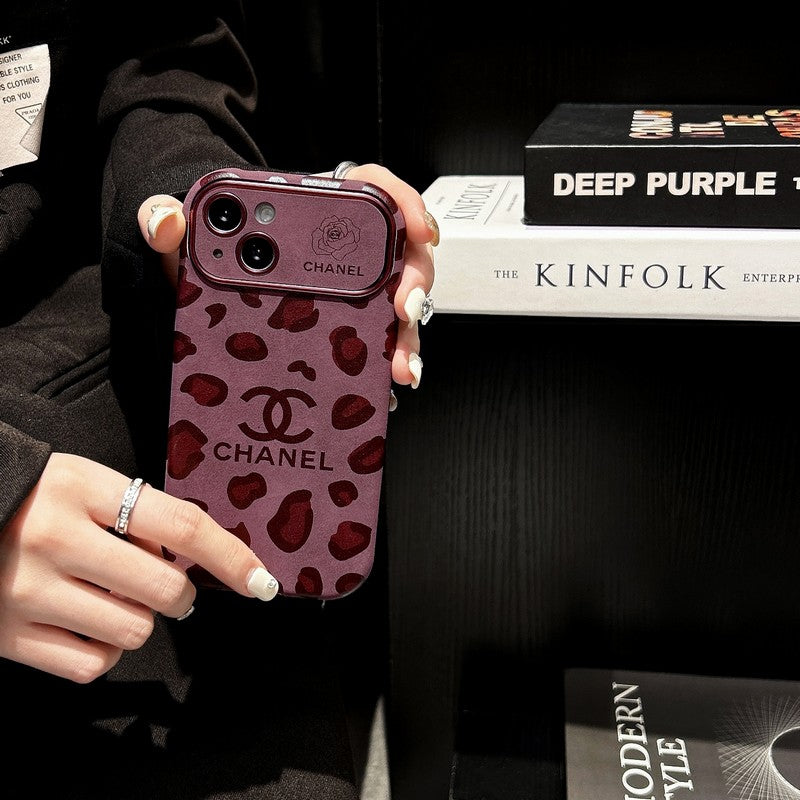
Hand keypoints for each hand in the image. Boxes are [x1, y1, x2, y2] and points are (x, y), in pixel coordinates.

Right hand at [0, 453, 278, 682]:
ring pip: (133, 629)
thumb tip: (197, 560)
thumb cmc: (37, 496)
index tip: (261, 581)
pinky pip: (91, 665)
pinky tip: (88, 622)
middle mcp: (56, 539)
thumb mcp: (88, 482)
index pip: (181, 526)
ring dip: (139, 617)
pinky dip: (105, 650)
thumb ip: (142, 515)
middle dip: (180, 593)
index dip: (231, 556)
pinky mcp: (8, 635)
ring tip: (112, 595)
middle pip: (165, 588)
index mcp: (84, 490)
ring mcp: (28, 591)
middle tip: (167, 586)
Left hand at [137, 163, 436, 389]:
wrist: (198, 291)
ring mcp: (347, 292)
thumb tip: (164, 218)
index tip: (417, 228)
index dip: (402, 202)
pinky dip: (389, 359)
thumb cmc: (200, 255)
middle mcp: (340, 250)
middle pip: (399, 252)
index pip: (370, 189)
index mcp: (311, 212)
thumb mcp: (181, 235)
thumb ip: (164, 217)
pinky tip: (389, 378)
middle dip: (414, 280)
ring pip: (397, 303)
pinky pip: (379, 340)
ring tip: (399, 363)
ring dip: (407, 333)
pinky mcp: (343, 329)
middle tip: (403, 306)